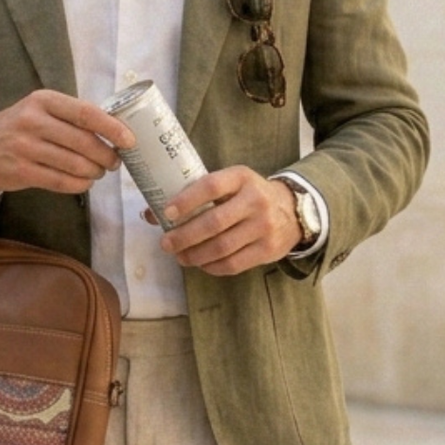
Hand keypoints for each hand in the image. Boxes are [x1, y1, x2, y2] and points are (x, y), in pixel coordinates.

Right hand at [0, 90, 134, 194]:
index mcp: (44, 100)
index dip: (111, 128)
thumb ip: (73, 116)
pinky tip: (84, 182)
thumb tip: (116, 131)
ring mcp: (25, 147)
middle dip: (107, 155)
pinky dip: (79, 184)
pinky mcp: (21, 172)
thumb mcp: (42, 109)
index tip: (129, 140)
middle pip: (83, 142)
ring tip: (99, 172)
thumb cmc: (22, 125)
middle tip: (115, 161)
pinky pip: (60, 181)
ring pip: (74, 164)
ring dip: (94, 171)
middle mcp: (33, 121)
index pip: (85, 113)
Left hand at [156, 168, 301, 275]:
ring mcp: (264, 226)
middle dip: (184, 236)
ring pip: (222, 247)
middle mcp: (255, 200)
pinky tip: (200, 264)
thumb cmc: (248, 195)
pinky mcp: (268, 250)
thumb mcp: (230, 184)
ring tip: (179, 256)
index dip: (186, 200)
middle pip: (214, 222)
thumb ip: (196, 194)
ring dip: (195, 255)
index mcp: (241, 177)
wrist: (293, 210)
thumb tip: (151, 214)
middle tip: (166, 243)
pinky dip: (212, 267)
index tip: (166, 213)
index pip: (211, 186)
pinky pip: (234, 264)